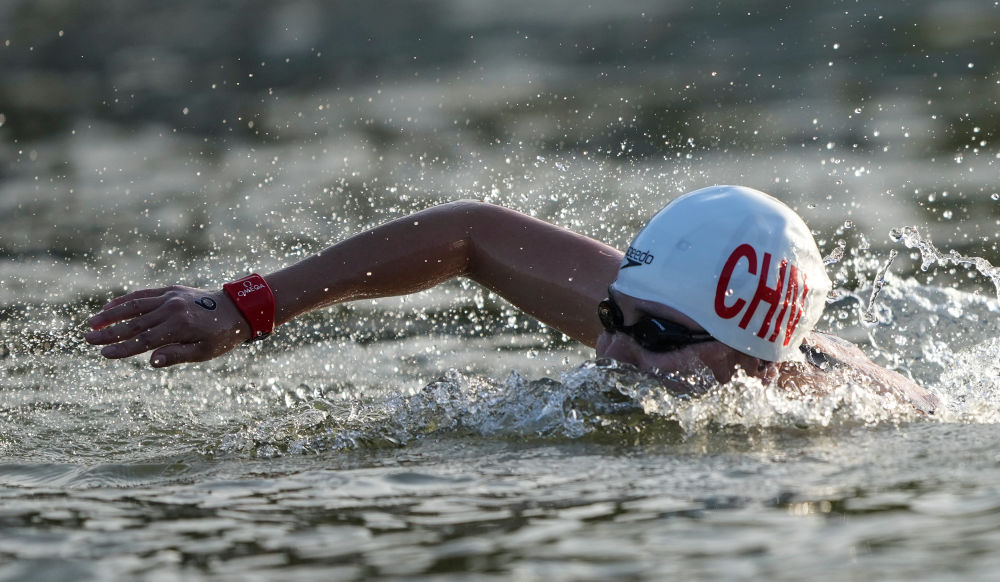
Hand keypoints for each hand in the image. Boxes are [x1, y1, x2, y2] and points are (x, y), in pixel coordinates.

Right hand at [86, 285, 250, 366]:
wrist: (237, 308)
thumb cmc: (221, 335)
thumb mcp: (204, 351)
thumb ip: (176, 355)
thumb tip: (151, 362)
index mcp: (180, 326)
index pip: (144, 340)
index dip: (123, 348)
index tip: (104, 354)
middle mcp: (172, 308)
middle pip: (134, 322)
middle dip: (109, 332)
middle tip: (88, 339)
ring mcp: (170, 296)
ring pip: (134, 305)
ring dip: (111, 314)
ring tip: (92, 323)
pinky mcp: (171, 290)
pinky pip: (144, 294)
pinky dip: (126, 300)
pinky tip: (110, 307)